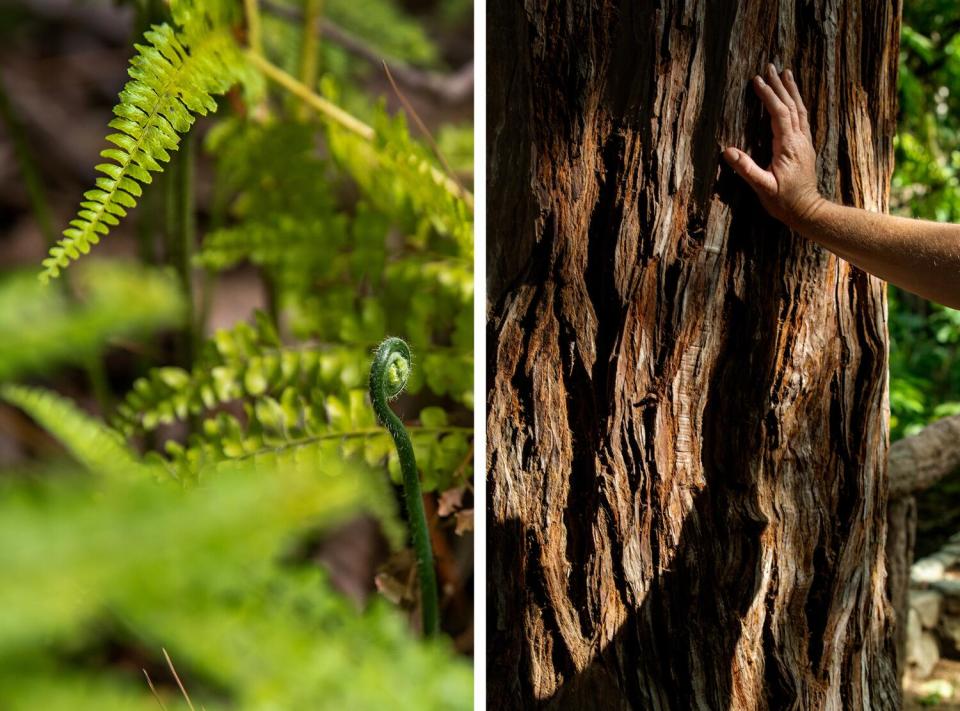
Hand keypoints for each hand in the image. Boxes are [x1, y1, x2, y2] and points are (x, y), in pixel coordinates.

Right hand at [724, 64, 824, 228]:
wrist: (808, 211)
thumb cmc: (784, 202)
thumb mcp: (763, 188)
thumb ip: (746, 169)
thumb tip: (727, 151)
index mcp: (788, 146)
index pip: (778, 113)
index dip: (768, 95)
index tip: (757, 80)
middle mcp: (799, 140)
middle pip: (790, 106)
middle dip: (779, 85)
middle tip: (770, 66)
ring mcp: (805, 143)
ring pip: (799, 109)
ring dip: (791, 90)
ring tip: (786, 73)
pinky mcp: (805, 147)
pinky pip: (802, 118)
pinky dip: (796, 103)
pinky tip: (793, 99)